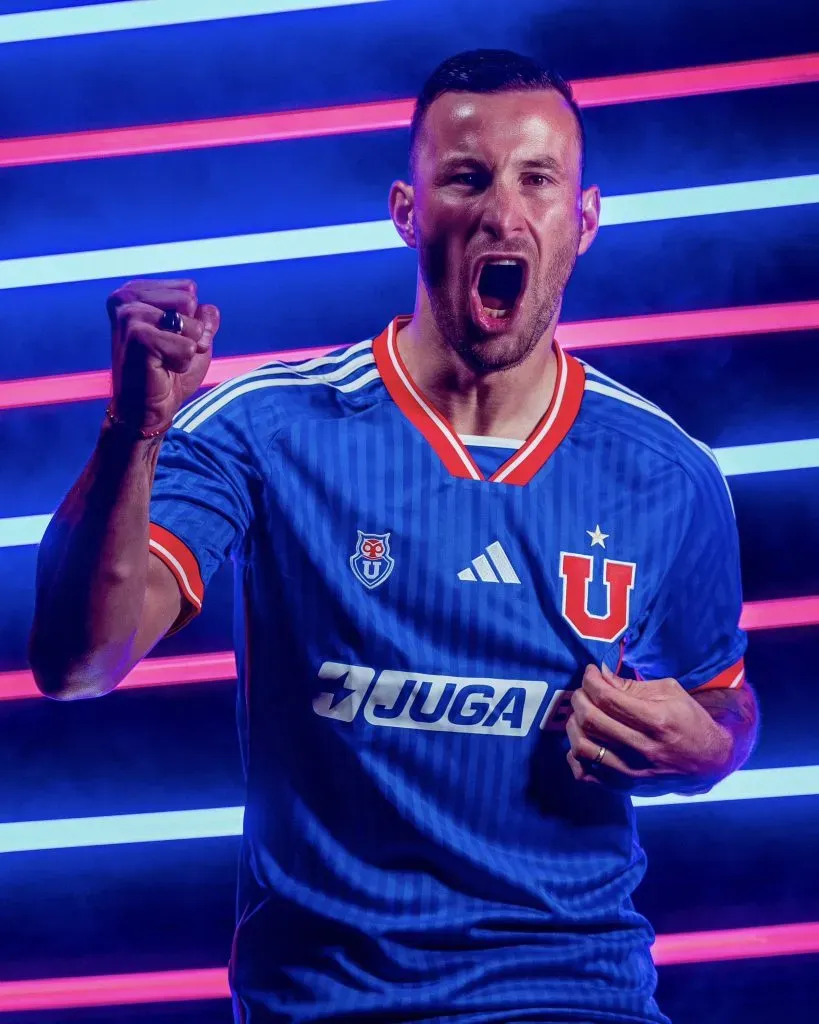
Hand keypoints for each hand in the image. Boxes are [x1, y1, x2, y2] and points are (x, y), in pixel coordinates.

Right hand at [107, 278, 219, 432]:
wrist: (146, 408)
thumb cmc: (167, 371)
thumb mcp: (193, 337)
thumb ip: (204, 316)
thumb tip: (209, 309)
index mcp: (136, 291)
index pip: (189, 289)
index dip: (192, 319)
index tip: (171, 338)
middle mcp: (127, 298)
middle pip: (190, 301)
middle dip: (192, 332)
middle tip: (169, 352)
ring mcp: (129, 316)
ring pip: (191, 324)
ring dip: (186, 349)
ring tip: (164, 360)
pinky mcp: (137, 337)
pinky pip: (187, 346)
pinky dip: (182, 363)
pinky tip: (161, 369)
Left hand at [565, 664, 733, 795]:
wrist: (709, 763)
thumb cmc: (690, 721)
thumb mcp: (670, 693)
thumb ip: (632, 685)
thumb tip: (600, 676)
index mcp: (656, 721)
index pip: (607, 698)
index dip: (591, 680)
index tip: (590, 673)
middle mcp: (642, 749)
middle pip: (590, 720)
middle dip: (579, 698)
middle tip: (583, 691)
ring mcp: (631, 772)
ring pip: (582, 747)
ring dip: (573, 725)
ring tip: (581, 714)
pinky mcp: (624, 788)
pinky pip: (584, 773)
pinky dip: (575, 755)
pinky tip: (585, 740)